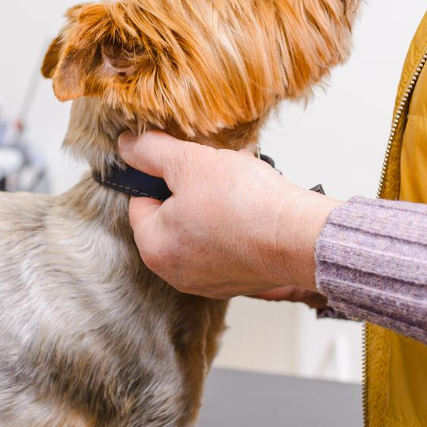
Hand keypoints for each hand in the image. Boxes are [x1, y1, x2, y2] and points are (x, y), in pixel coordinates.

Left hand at [119, 131, 339, 299]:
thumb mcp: (188, 161)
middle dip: (190, 189)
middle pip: (171, 217)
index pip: (140, 202)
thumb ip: (151, 151)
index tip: (183, 164)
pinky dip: (234, 225)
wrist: (299, 236)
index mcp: (154, 248)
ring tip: (237, 184)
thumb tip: (127, 145)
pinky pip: (226, 245)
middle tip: (213, 172)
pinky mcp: (238, 281)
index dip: (161, 176)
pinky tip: (252, 206)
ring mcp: (208, 281)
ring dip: (214, 204)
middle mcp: (176, 273)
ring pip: (200, 229)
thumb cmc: (244, 203)